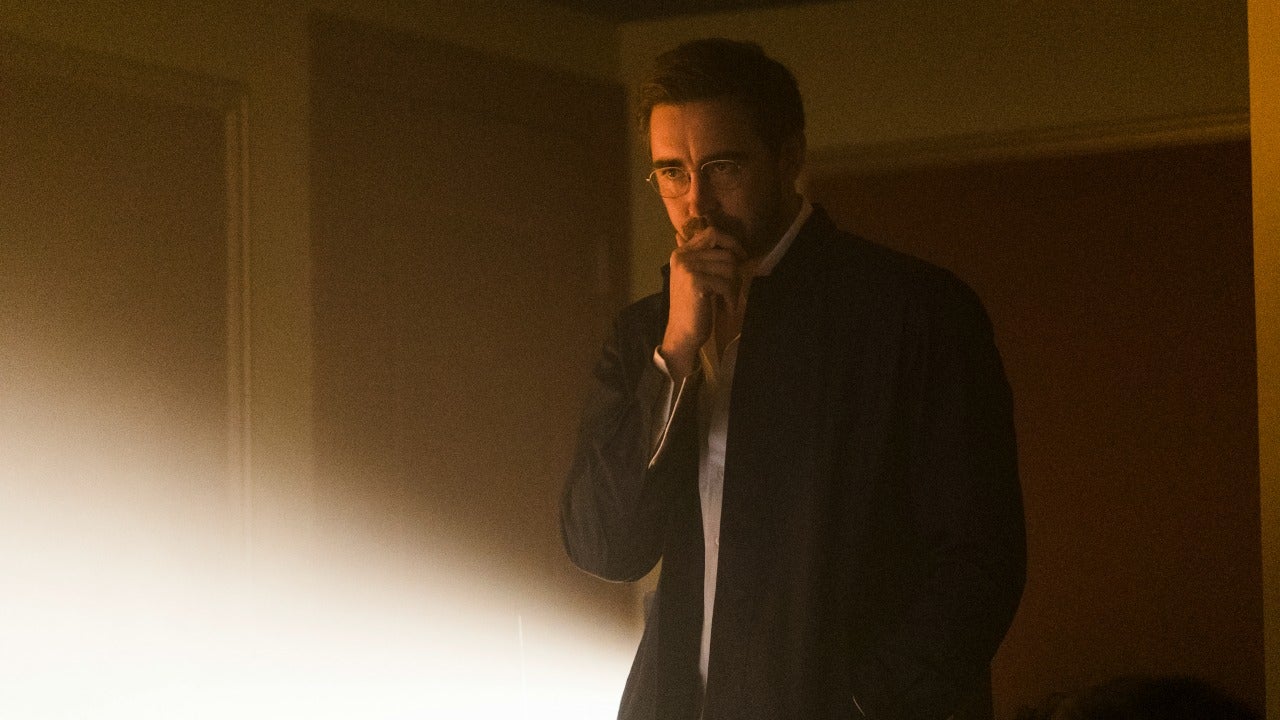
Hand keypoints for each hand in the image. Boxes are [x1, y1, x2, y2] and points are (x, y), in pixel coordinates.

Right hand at [660, 221, 744, 378]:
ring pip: (730, 267)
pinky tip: (727, 308)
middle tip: (733, 290)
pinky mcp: (695, 281)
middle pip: (726, 253)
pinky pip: (727, 283)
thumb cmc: (693, 307)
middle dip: (736, 272)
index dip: (731, 243)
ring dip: (735, 286)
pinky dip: (732, 297)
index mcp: (682, 253)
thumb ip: (702, 257)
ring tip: (728, 299)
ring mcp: (688, 268)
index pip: (712, 233)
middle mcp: (683, 256)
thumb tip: (713, 237)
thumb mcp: (696, 277)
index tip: (741, 258)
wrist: (682, 333)